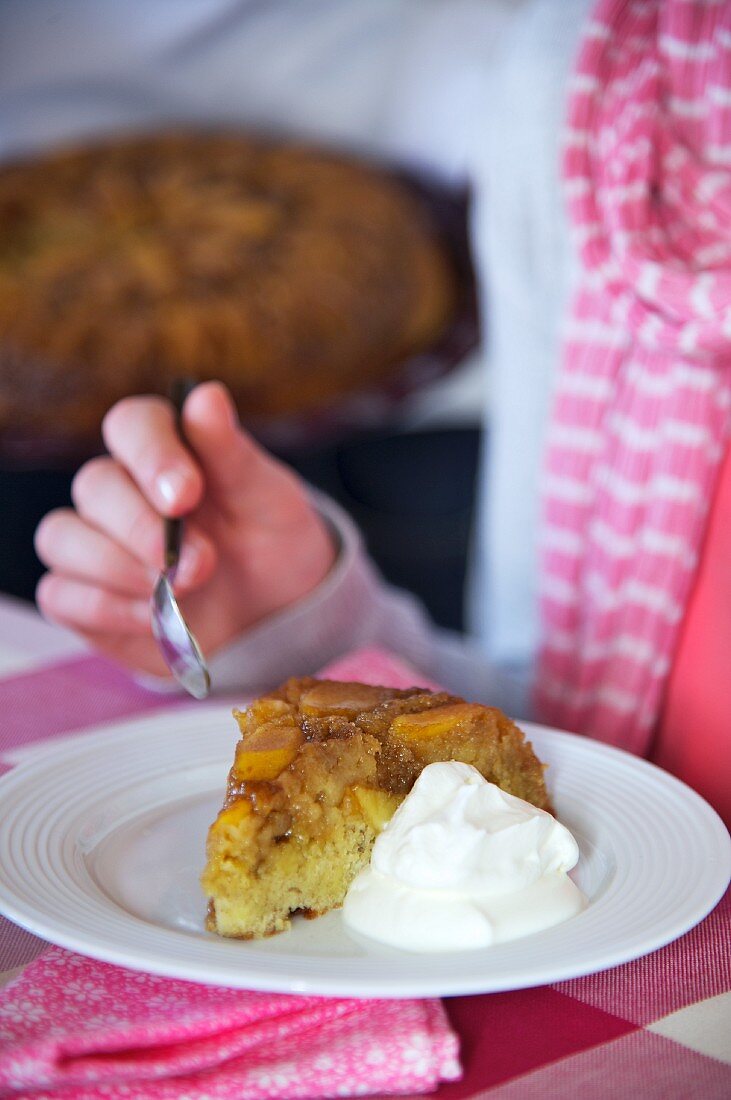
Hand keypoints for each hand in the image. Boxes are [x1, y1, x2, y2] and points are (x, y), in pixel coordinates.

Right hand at [34, 382, 335, 677]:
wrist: (277, 613)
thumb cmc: (270, 542)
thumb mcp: (268, 498)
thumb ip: (232, 453)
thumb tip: (207, 396)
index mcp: (164, 450)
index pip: (130, 424)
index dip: (151, 455)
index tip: (187, 494)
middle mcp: (119, 489)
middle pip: (94, 484)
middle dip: (144, 527)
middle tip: (201, 563)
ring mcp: (94, 543)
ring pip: (62, 537)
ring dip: (119, 568)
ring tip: (179, 591)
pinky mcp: (83, 598)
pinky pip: (60, 595)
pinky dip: (106, 608)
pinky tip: (154, 617)